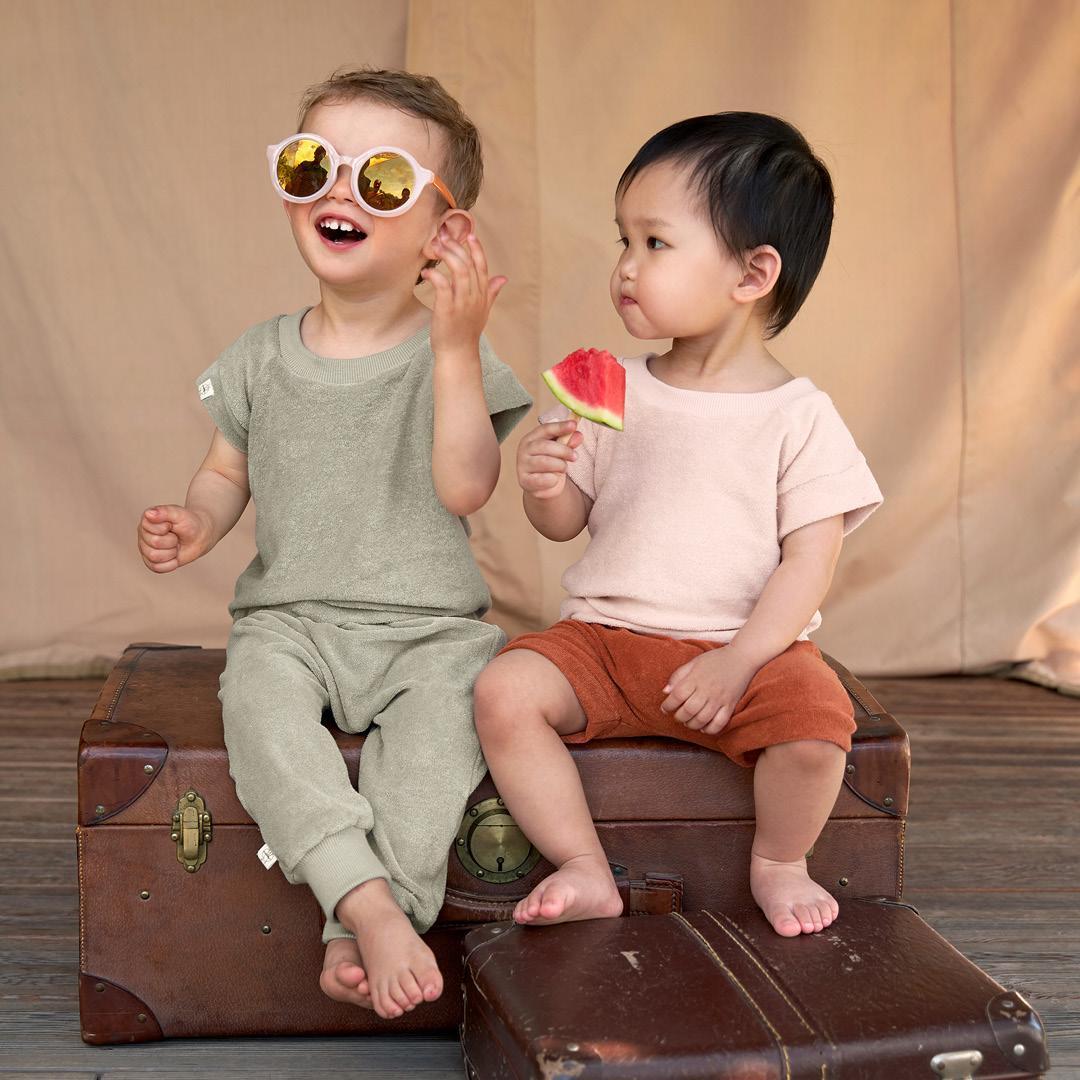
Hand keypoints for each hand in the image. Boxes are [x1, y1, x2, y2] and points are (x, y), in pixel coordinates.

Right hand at [137, 505, 211, 572]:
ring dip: (171, 552)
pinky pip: (157, 568)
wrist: (199, 536)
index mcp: (147, 521)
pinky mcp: (151, 562)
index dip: (166, 529)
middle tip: (176, 536)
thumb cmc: (189, 523)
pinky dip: (170, 564)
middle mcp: (143, 534)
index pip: (152, 529)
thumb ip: (165, 511)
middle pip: (155, 543)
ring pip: (154, 557)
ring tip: (175, 545)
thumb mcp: (180, 514)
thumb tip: (148, 513)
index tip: (171, 525)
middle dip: (171, 541)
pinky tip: (174, 556)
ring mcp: (146, 549)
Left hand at [421, 228, 506, 358]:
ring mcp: (462, 303)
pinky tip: (426, 273)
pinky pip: (443, 285)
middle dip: (456, 246)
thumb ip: (492, 292)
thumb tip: (503, 278)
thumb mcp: (483, 310)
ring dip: (446, 255)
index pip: (482, 266)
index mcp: (483, 295)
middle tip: (443, 236)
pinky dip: (434, 275)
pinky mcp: (448, 309)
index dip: (477, 249)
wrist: (458, 353)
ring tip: (435, 248)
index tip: (469, 235)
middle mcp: (475, 296)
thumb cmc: (467, 332)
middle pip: (469, 263)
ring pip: (458, 270)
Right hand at [517, 416, 582, 499]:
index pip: (545, 429)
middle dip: (563, 450)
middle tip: (575, 456)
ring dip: (560, 465)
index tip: (573, 425)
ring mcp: (522, 466)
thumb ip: (569, 442)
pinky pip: (543, 479)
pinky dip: (553, 479)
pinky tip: (554, 479)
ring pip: (545, 462)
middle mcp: (523, 450)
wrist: (543, 487)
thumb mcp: (561, 451)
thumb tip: (578, 435)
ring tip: (564, 468)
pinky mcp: (524, 481)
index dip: (560, 426)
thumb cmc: (551, 465)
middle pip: (545, 446)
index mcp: (531, 438)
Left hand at [660, 647, 759, 733]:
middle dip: (679, 717)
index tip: (665, 708)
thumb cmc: (715, 659)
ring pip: (702, 719)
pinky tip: (704, 727)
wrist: (742, 658)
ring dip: (692, 724)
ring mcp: (720, 699)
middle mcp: (707, 690)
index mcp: (696, 678)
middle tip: (678, 715)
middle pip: (688, 710)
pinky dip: (710, 729)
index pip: (677, 696)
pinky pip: (719, 723)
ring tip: (688, 722)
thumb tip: (665, 692)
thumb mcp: (694, 662)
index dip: (667, 705)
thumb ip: (678, 676)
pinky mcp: (730, 705)